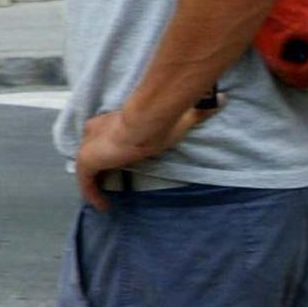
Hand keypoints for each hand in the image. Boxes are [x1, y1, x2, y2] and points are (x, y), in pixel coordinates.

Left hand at [75, 93, 224, 210]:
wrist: (146, 119)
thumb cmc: (159, 118)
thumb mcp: (179, 116)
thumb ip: (197, 111)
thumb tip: (221, 100)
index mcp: (107, 120)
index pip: (102, 135)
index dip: (107, 149)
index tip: (116, 161)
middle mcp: (92, 131)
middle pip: (92, 152)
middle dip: (98, 167)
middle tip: (107, 183)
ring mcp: (88, 146)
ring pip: (87, 170)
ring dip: (93, 184)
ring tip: (102, 199)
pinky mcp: (87, 161)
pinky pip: (86, 183)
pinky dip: (92, 195)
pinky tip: (102, 206)